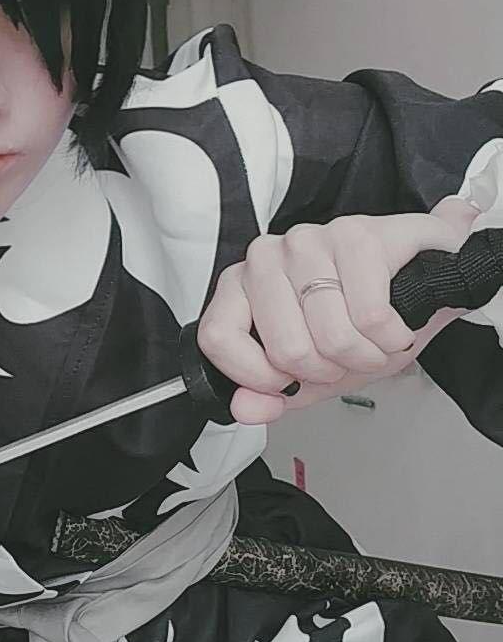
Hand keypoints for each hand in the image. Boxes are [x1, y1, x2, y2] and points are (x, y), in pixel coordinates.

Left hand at [196, 196, 479, 424]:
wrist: (425, 277)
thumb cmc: (363, 318)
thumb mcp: (312, 371)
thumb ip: (271, 392)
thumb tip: (244, 407)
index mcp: (242, 287)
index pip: (218, 337)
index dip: (257, 376)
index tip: (285, 382)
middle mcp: (267, 258)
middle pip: (286, 348)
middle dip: (328, 370)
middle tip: (345, 358)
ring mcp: (308, 241)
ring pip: (331, 335)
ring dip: (366, 355)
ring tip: (372, 341)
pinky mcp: (355, 234)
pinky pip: (370, 315)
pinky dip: (391, 336)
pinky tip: (393, 325)